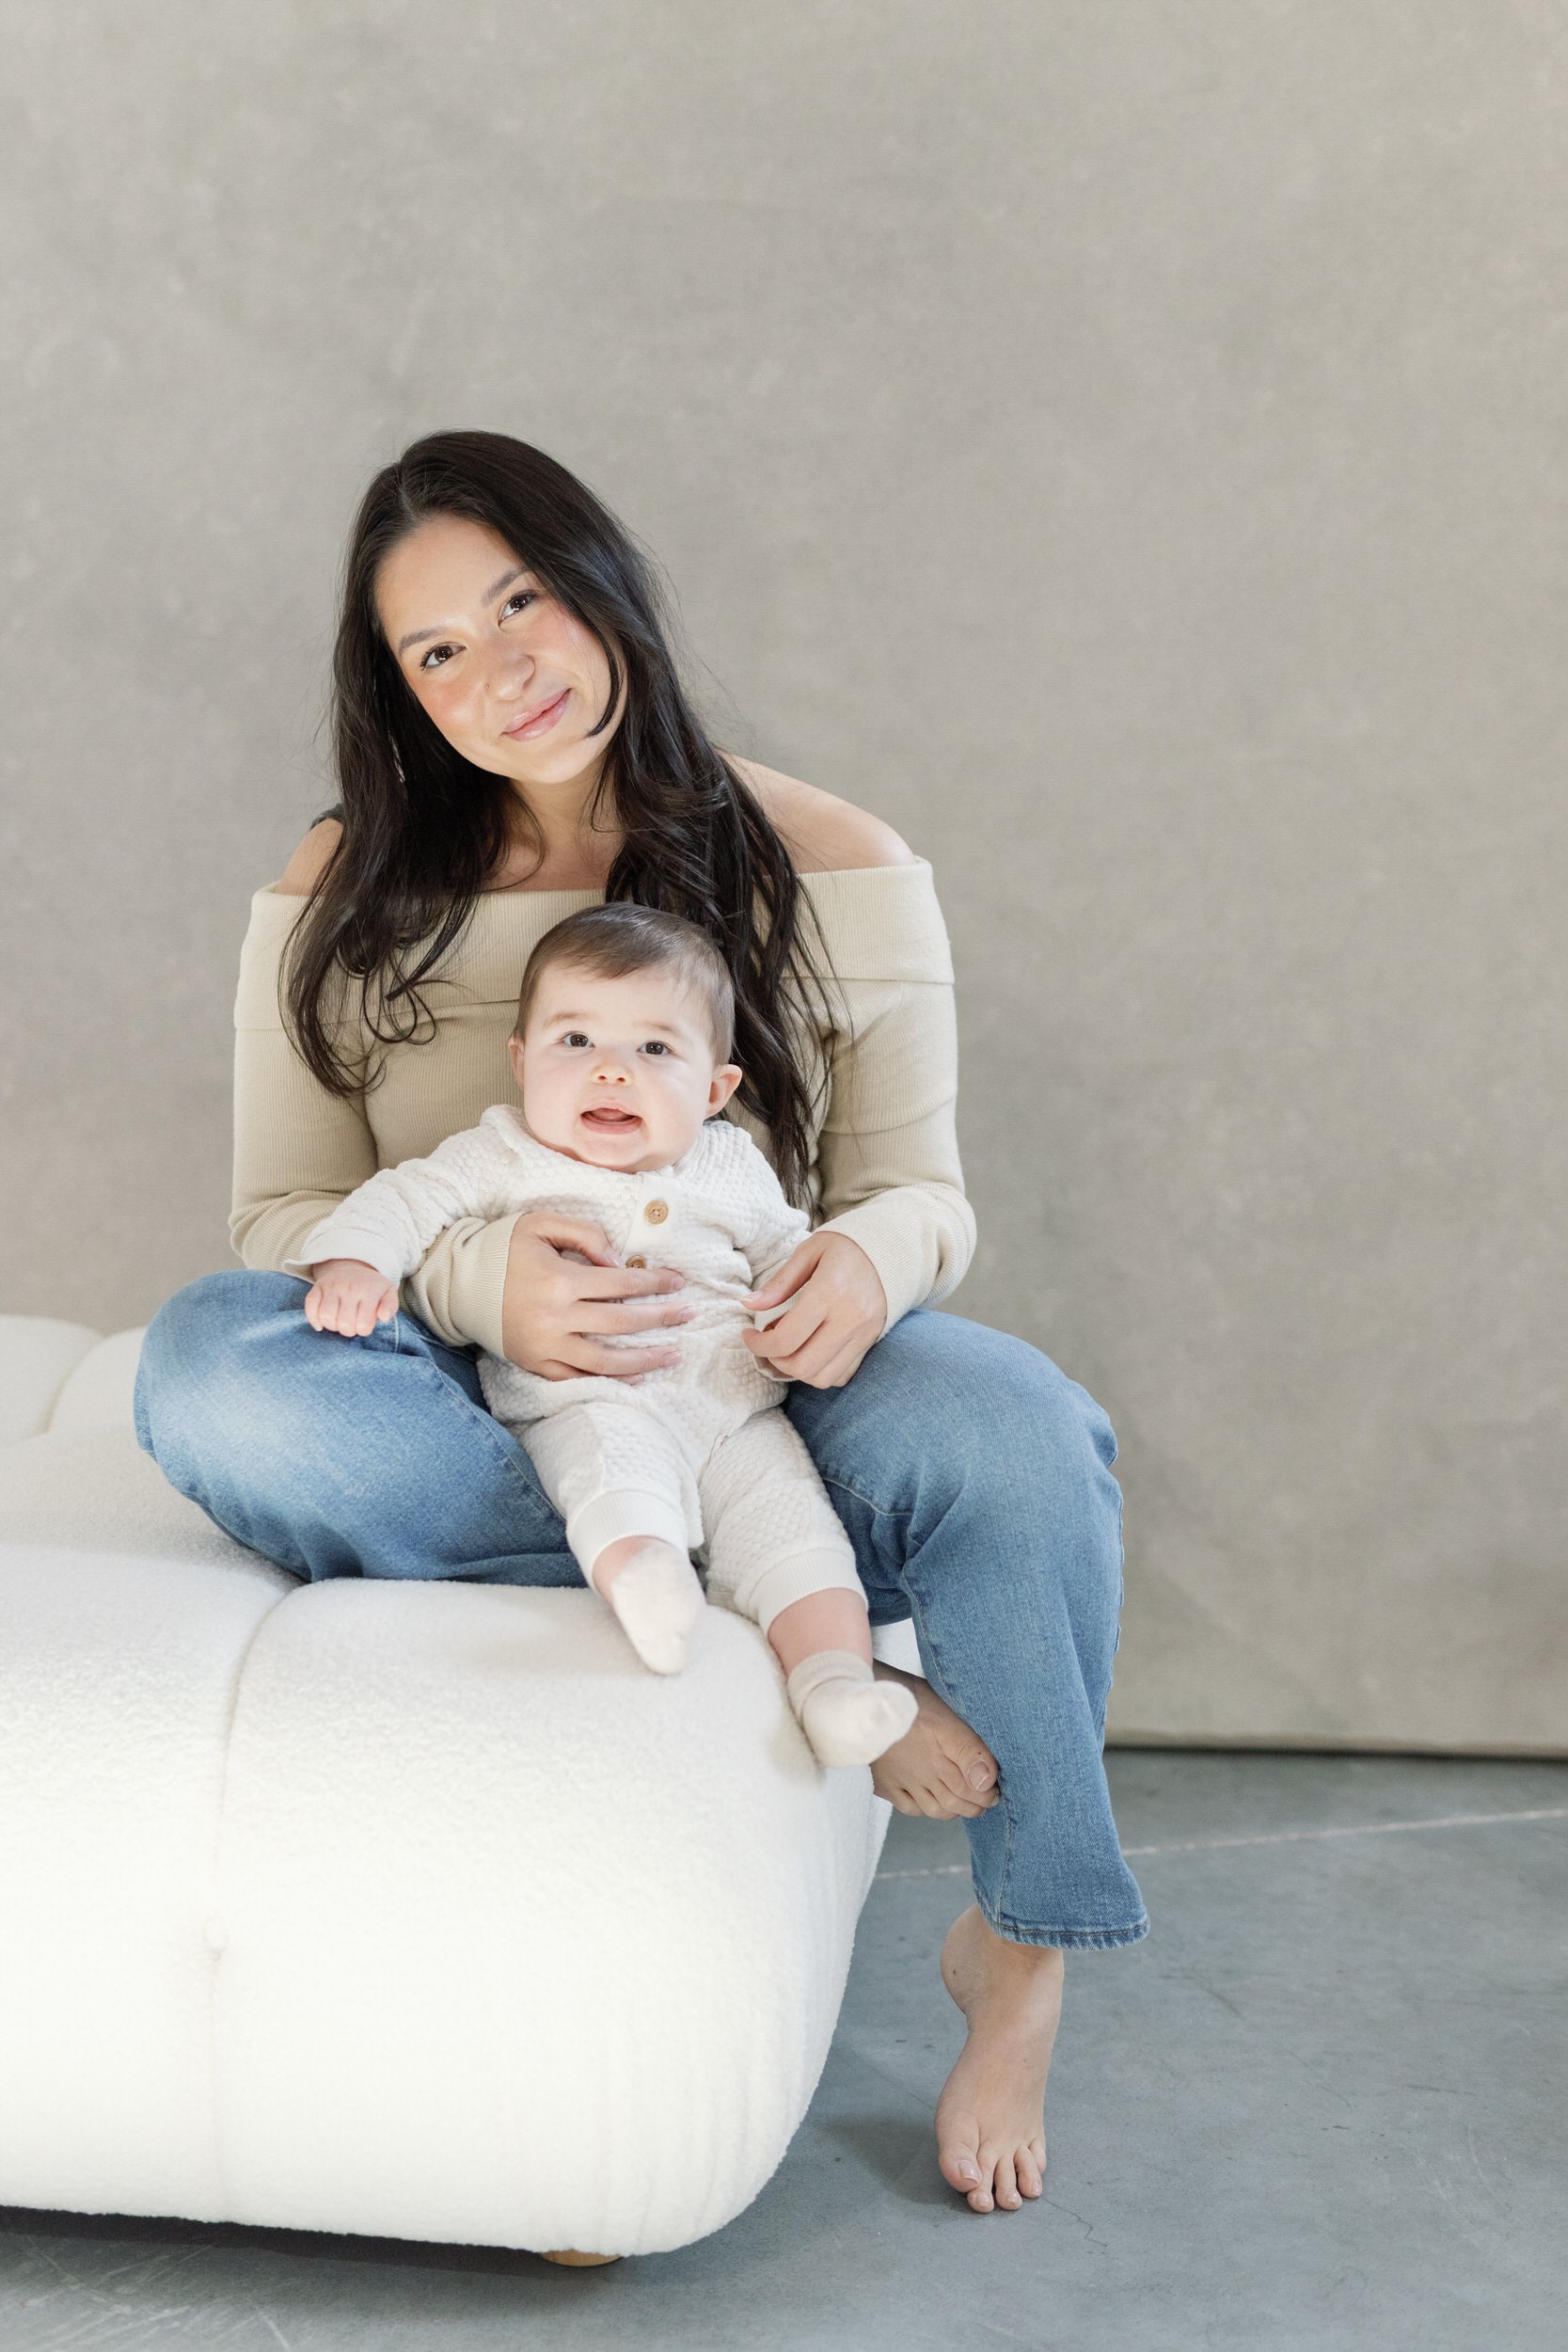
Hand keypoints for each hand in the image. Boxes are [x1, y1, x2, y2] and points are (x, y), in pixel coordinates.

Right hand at [303, 1257, 399, 1335]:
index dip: (363, 1330)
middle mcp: (349, 1287)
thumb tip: (383, 1317)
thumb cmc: (371, 1286)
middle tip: (351, 1325)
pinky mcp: (317, 1287)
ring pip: (326, 1316)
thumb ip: (390, 1306)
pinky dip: (313, 1318)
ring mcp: (331, 1286)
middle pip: (344, 1323)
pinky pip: (310, 1305)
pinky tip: (322, 1323)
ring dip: (331, 1326)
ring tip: (338, 1322)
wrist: (351, 1267)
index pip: (363, 1324)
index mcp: (369, 1291)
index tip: (364, 1325)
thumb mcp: (388, 1293)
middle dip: (348, 1330)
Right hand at [500, 1210, 693, 1380]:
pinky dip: (608, 1381)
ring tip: (672, 1355)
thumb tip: (619, 1263)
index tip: (679, 1282)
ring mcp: (545, 1346)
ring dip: (644, 1358)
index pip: (621, 1283)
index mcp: (559, 1279)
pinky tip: (634, 1379)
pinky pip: (577, 1379)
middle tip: (689, 1315)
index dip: (654, 1282)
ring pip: (605, 1360)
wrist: (458, 1282)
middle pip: (621, 1321)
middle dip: (661, 1317)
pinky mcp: (535, 1363)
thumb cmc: (503, 1247)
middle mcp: (555, 1317)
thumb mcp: (541, 1224)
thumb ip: (585, 1236)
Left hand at [740, 1230, 886, 1388]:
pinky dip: (820, 1371)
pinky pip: (841, 1375)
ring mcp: (863, 1335)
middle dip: (774, 1361)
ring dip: (796, 1371)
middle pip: (802, 1366)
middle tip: (766, 1344)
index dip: (758, 1345)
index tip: (749, 1335)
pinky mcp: (870, 1343)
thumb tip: (748, 1304)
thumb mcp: (809, 1252)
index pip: (786, 1339)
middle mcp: (849, 1319)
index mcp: (828, 1293)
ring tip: (787, 1349)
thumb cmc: (845, 1247)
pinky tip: (811, 1351)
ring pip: (821, 1377)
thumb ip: (779, 1283)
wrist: (892, 1250)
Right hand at [868, 1666, 1000, 1819]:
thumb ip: (968, 1748)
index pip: (972, 1786)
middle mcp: (924, 1771)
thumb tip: (987, 1780)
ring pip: (934, 1808)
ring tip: (965, 1804)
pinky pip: (908, 1807)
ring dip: (954, 1810)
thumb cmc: (905, 1694)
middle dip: (976, 1805)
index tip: (997, 1790)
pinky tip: (930, 1803)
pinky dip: (924, 1810)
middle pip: (955, 1800)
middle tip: (988, 1800)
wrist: (860, 1696)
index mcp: (941, 1753)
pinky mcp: (885, 1781)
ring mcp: (903, 1779)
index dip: (988, 1793)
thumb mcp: (945, 1711)